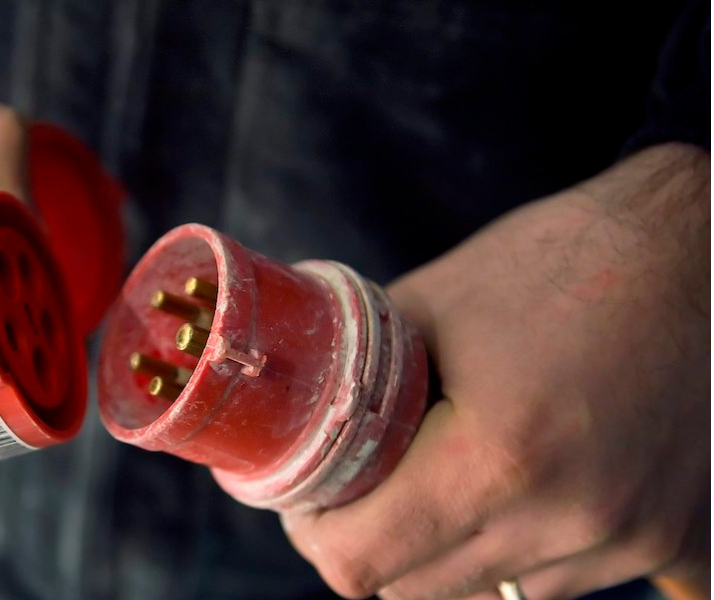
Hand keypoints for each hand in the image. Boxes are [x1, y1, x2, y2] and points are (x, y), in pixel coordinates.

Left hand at [281, 143, 709, 599]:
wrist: (699, 252)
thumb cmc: (559, 263)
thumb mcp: (430, 306)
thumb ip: (357, 381)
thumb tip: (295, 422)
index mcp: (497, 459)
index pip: (359, 564)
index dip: (317, 533)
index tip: (313, 500)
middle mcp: (568, 519)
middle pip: (414, 591)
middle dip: (374, 542)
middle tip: (367, 484)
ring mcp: (627, 539)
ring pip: (488, 593)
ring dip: (448, 551)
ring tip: (450, 473)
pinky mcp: (669, 539)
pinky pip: (561, 583)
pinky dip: (522, 554)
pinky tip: (520, 495)